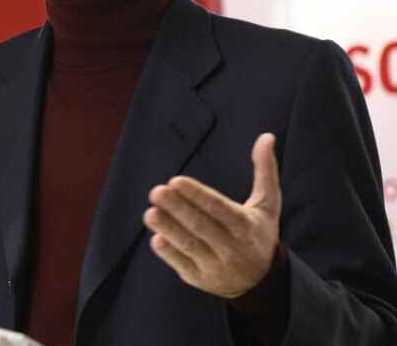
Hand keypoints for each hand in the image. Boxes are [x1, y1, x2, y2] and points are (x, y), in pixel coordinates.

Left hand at [143, 133, 281, 298]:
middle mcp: (232, 248)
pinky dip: (168, 252)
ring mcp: (216, 266)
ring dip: (168, 229)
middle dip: (178, 209)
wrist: (262, 282)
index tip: (176, 181)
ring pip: (189, 245)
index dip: (198, 196)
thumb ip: (265, 171)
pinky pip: (181, 264)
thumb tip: (267, 136)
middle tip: (156, 191)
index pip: (220, 209)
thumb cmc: (259, 233)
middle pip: (201, 227)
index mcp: (247, 227)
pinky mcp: (200, 279)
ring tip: (150, 213)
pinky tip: (156, 237)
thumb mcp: (268, 204)